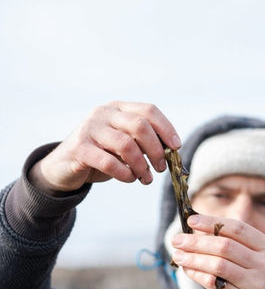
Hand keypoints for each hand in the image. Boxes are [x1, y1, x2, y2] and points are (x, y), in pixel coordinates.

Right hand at [28, 101, 180, 194]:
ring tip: (146, 179)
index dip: (166, 128)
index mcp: (118, 108)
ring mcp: (90, 128)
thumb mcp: (124, 145)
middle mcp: (104, 113)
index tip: (176, 147)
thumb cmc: (101, 155)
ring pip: (126, 145)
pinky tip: (129, 179)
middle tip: (161, 168)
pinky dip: (124, 173)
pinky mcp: (79, 148)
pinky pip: (108, 162)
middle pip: (140, 126)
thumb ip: (143, 143)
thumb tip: (170, 151)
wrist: (64, 166)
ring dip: (141, 165)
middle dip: (156, 150)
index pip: (149, 110)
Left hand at [171, 213, 264, 288]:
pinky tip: (186, 270)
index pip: (237, 228)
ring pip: (217, 265)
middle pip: (225, 246)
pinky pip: (213, 283)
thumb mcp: (252, 260)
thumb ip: (231, 243)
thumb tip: (195, 228)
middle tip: (177, 240)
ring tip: (177, 255)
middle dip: (197, 242)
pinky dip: (196, 274)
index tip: (191, 220)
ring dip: (193, 258)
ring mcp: (255, 285)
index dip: (212, 222)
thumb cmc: (252, 282)